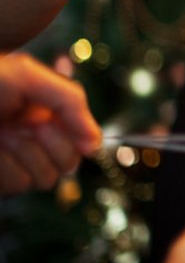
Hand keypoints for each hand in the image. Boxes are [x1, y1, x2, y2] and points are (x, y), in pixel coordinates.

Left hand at [0, 53, 101, 195]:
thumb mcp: (30, 77)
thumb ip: (72, 103)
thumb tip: (96, 144)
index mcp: (45, 114)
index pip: (81, 140)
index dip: (74, 136)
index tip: (51, 122)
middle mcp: (33, 139)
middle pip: (68, 164)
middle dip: (50, 145)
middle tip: (26, 125)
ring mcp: (14, 160)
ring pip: (44, 179)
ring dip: (23, 154)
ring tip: (2, 134)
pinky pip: (17, 184)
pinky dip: (5, 166)